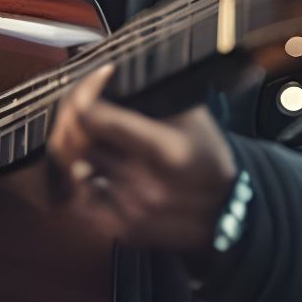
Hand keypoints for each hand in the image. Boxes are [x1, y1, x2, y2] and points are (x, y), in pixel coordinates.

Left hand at [47, 64, 236, 259]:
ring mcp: (132, 211)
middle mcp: (147, 184)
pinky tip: (86, 162)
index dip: (88, 92)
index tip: (96, 80)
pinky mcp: (122, 230)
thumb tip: (113, 72)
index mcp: (168, 151)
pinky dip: (77, 179)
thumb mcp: (194, 115)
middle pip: (79, 141)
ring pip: (75, 168)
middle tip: (81, 101)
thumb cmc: (206, 154)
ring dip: (75, 145)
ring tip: (84, 129)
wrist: (226, 212)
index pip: (98, 118)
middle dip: (75, 115)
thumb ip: (156, 92)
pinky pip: (79, 200)